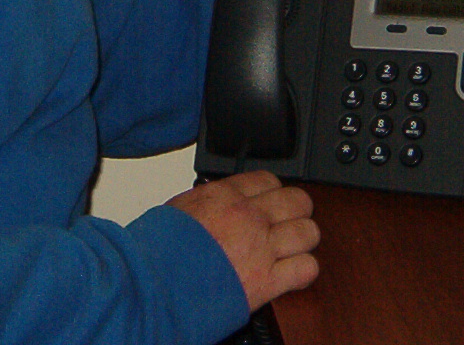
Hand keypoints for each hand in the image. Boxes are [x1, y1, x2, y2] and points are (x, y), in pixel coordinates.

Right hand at [167, 170, 318, 310]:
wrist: (155, 283)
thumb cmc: (157, 251)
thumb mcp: (179, 209)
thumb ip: (205, 202)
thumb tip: (212, 203)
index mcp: (224, 195)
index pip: (267, 180)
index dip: (273, 192)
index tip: (271, 201)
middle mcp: (248, 217)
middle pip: (297, 200)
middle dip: (296, 211)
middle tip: (288, 222)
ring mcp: (261, 248)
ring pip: (308, 232)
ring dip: (303, 240)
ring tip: (293, 249)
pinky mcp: (267, 281)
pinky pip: (306, 268)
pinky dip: (304, 271)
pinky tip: (292, 273)